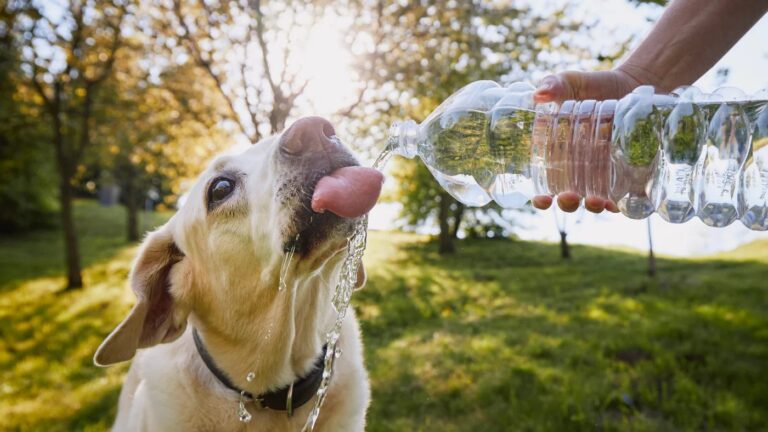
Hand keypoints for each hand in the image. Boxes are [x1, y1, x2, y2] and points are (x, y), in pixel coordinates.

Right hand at [530, 69, 642, 213]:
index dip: (541, 197)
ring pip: (596, 200)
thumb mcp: (572, 83)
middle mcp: (580, 170)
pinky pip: (624, 195)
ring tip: (597, 202)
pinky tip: (619, 203)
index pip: (545, 184)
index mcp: (558, 155)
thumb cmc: (595, 86)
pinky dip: (622, 203)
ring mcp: (604, 174)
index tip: (541, 199)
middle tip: (569, 197)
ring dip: (594, 206)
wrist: (634, 84)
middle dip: (568, 203)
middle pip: (569, 198)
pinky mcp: (629, 172)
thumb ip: (554, 85)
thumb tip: (539, 94)